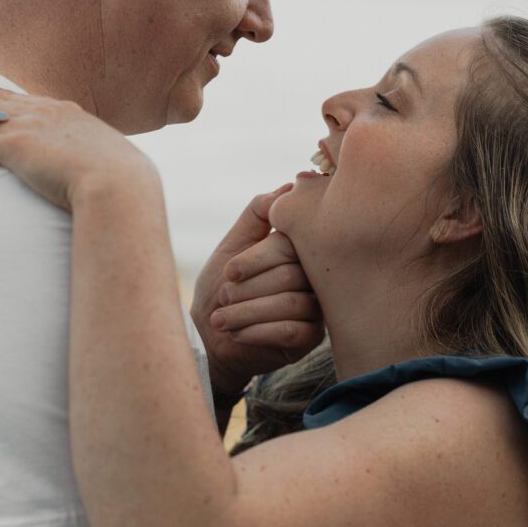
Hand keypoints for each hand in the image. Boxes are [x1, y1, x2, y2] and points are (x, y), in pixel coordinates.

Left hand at [0, 88, 155, 210]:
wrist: (117, 182)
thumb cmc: (122, 181)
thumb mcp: (115, 164)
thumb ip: (103, 163)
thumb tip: (114, 177)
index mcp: (70, 114)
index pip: (30, 101)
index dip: (6, 99)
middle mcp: (45, 113)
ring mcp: (28, 127)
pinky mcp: (13, 147)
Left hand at [191, 188, 323, 398]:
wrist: (212, 339)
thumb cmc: (222, 289)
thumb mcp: (232, 245)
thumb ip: (257, 214)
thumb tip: (290, 187)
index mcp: (297, 250)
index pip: (289, 244)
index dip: (255, 258)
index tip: (229, 272)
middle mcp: (313, 276)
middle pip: (290, 274)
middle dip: (248, 288)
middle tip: (224, 297)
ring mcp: (316, 308)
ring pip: (291, 303)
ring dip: (247, 312)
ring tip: (221, 319)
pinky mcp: (311, 339)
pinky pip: (292, 331)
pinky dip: (257, 331)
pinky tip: (237, 334)